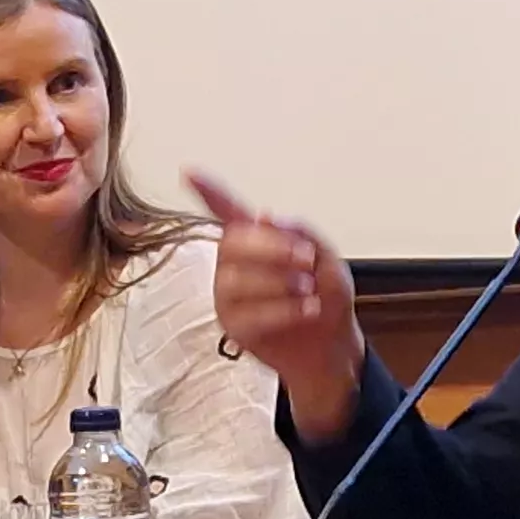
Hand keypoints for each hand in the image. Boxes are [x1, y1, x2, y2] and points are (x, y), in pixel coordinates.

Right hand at [188, 170, 366, 438]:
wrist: (330, 345)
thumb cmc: (325, 296)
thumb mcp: (327, 257)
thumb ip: (303, 232)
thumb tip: (267, 217)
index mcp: (254, 240)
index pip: (225, 210)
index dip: (207, 191)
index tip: (189, 172)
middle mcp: (232, 264)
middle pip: (231, 244)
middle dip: (270, 248)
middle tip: (306, 258)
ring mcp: (228, 296)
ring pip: (236, 281)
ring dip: (278, 281)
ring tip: (309, 288)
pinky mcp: (233, 326)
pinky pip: (249, 314)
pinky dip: (283, 310)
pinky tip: (307, 308)